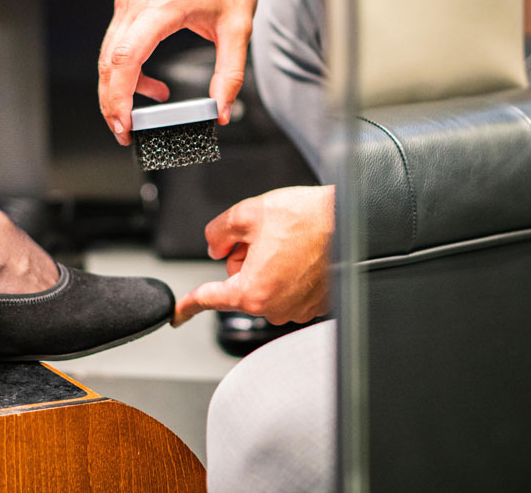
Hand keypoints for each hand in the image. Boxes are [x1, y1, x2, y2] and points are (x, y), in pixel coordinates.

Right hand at [98, 0, 265, 144]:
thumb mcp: (238, 30)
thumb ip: (229, 74)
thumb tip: (221, 109)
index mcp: (160, 7)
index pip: (126, 59)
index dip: (120, 96)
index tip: (124, 122)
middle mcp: (136, 3)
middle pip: (109, 62)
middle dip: (111, 102)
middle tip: (124, 132)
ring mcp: (129, 2)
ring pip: (109, 54)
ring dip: (117, 88)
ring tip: (135, 116)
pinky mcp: (131, 4)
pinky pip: (119, 43)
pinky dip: (126, 70)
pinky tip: (151, 86)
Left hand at [174, 185, 333, 325]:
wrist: (353, 219)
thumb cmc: (309, 218)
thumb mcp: (248, 214)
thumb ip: (218, 231)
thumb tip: (214, 246)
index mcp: (253, 291)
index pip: (209, 298)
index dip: (188, 305)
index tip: (177, 315)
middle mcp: (275, 308)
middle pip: (240, 283)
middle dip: (245, 260)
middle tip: (266, 236)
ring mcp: (298, 308)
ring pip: (265, 284)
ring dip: (270, 264)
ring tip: (291, 241)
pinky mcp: (316, 304)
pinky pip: (289, 288)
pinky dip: (290, 271)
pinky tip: (302, 251)